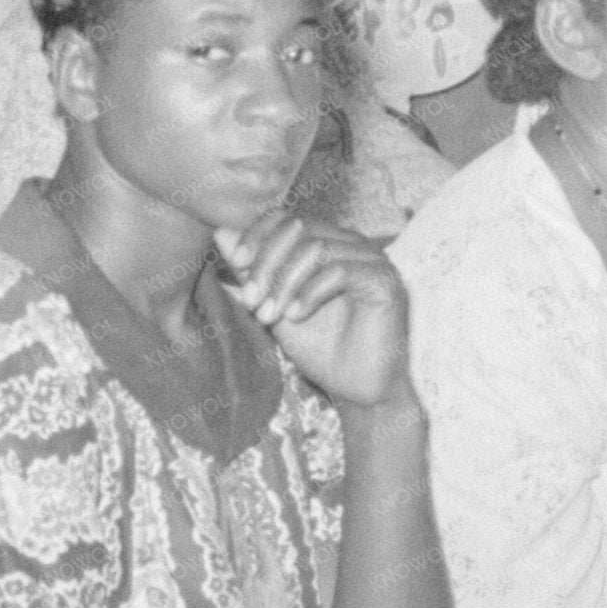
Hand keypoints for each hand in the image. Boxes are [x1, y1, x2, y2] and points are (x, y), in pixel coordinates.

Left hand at [214, 210, 411, 413]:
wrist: (357, 390)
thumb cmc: (321, 349)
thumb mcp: (274, 305)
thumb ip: (252, 270)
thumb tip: (222, 233)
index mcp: (327, 243)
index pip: (286, 218)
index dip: (257, 234)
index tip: (235, 263)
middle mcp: (350, 244)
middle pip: (298, 227)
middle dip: (266, 262)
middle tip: (251, 300)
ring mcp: (371, 259)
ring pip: (316, 248)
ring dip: (284, 283)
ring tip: (269, 316)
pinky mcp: (384, 280)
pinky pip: (339, 271)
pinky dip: (310, 293)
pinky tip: (295, 316)